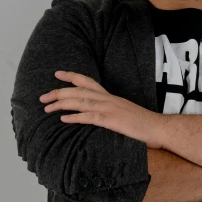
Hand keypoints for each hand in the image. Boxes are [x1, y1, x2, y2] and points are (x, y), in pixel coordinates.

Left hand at [40, 70, 164, 148]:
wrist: (159, 128)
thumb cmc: (142, 124)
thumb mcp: (123, 113)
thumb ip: (110, 111)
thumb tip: (96, 115)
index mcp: (110, 97)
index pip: (87, 82)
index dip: (71, 76)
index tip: (57, 74)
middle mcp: (108, 99)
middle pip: (78, 91)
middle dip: (58, 93)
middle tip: (42, 97)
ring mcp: (110, 109)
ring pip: (81, 102)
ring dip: (61, 104)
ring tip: (47, 108)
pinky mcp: (112, 121)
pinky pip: (90, 117)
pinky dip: (75, 117)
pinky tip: (64, 119)